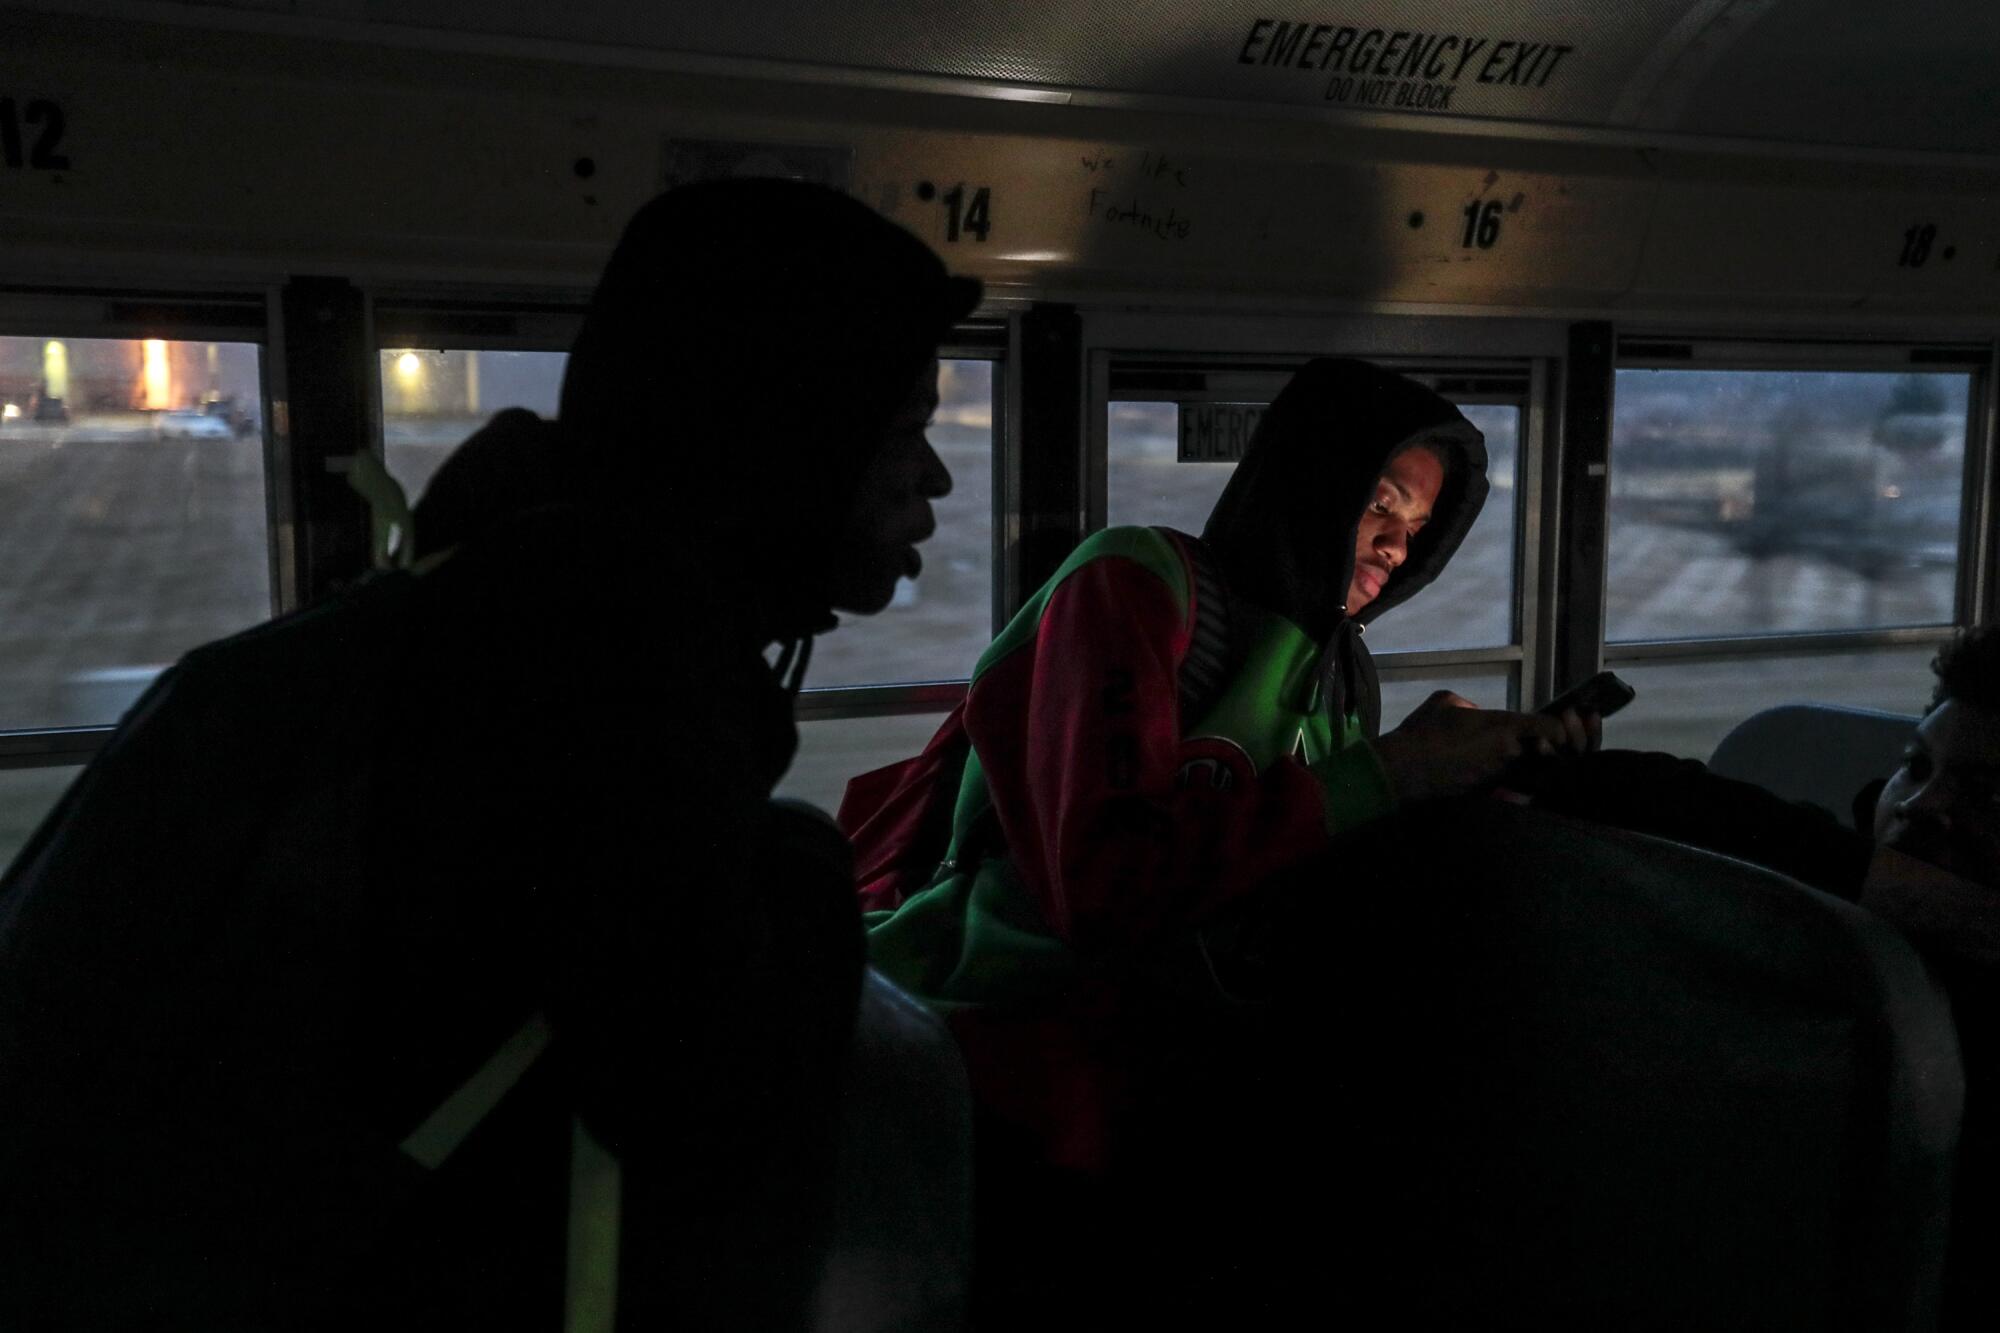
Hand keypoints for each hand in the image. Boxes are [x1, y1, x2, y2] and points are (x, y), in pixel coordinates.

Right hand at [1373, 691, 1584, 803]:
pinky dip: (1512, 780)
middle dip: (1550, 750)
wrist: (1403, 771)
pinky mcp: (1487, 793)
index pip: (1551, 729)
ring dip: (1531, 766)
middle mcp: (1510, 753)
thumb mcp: (1444, 701)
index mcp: (1503, 727)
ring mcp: (1500, 776)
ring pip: (1530, 771)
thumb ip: (1468, 704)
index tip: (1555, 727)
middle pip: (1547, 754)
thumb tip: (1474, 712)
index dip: (1559, 728)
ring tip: (1519, 760)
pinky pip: (1511, 785)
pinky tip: (1501, 776)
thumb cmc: (1423, 732)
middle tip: (1543, 745)